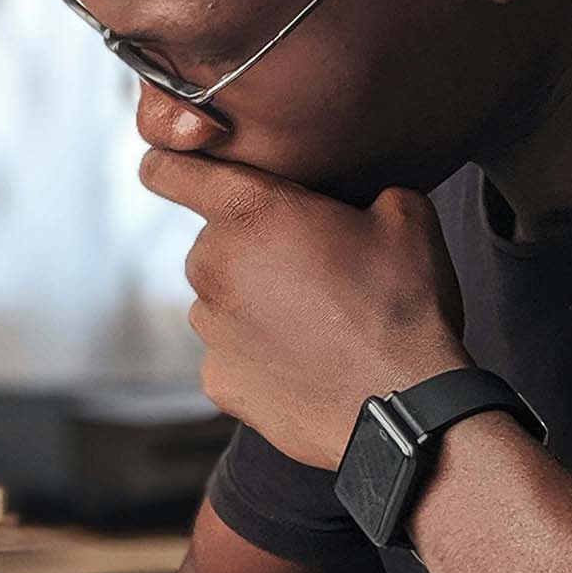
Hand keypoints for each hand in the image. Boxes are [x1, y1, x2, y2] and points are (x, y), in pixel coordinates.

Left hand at [140, 148, 470, 468]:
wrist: (404, 406)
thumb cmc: (403, 304)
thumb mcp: (405, 217)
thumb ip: (364, 188)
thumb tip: (364, 199)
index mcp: (248, 209)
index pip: (166, 171)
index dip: (170, 167)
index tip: (178, 173)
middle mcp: (211, 263)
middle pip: (213, 242)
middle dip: (251, 248)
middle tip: (310, 270)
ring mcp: (208, 326)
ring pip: (219, 299)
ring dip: (253, 303)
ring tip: (316, 323)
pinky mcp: (216, 378)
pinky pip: (229, 353)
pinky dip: (257, 355)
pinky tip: (304, 363)